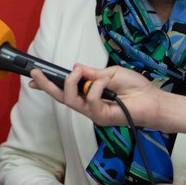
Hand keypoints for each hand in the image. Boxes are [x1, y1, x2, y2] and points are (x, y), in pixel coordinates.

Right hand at [29, 65, 162, 127]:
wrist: (152, 100)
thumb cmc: (135, 88)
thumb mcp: (110, 73)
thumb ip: (92, 73)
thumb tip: (75, 67)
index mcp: (88, 93)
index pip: (64, 89)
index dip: (48, 85)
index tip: (33, 77)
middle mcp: (87, 104)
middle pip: (60, 97)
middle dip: (46, 85)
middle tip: (36, 74)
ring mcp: (93, 112)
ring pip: (70, 100)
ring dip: (71, 83)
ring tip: (77, 73)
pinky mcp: (101, 117)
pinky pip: (90, 100)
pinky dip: (96, 88)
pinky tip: (105, 83)